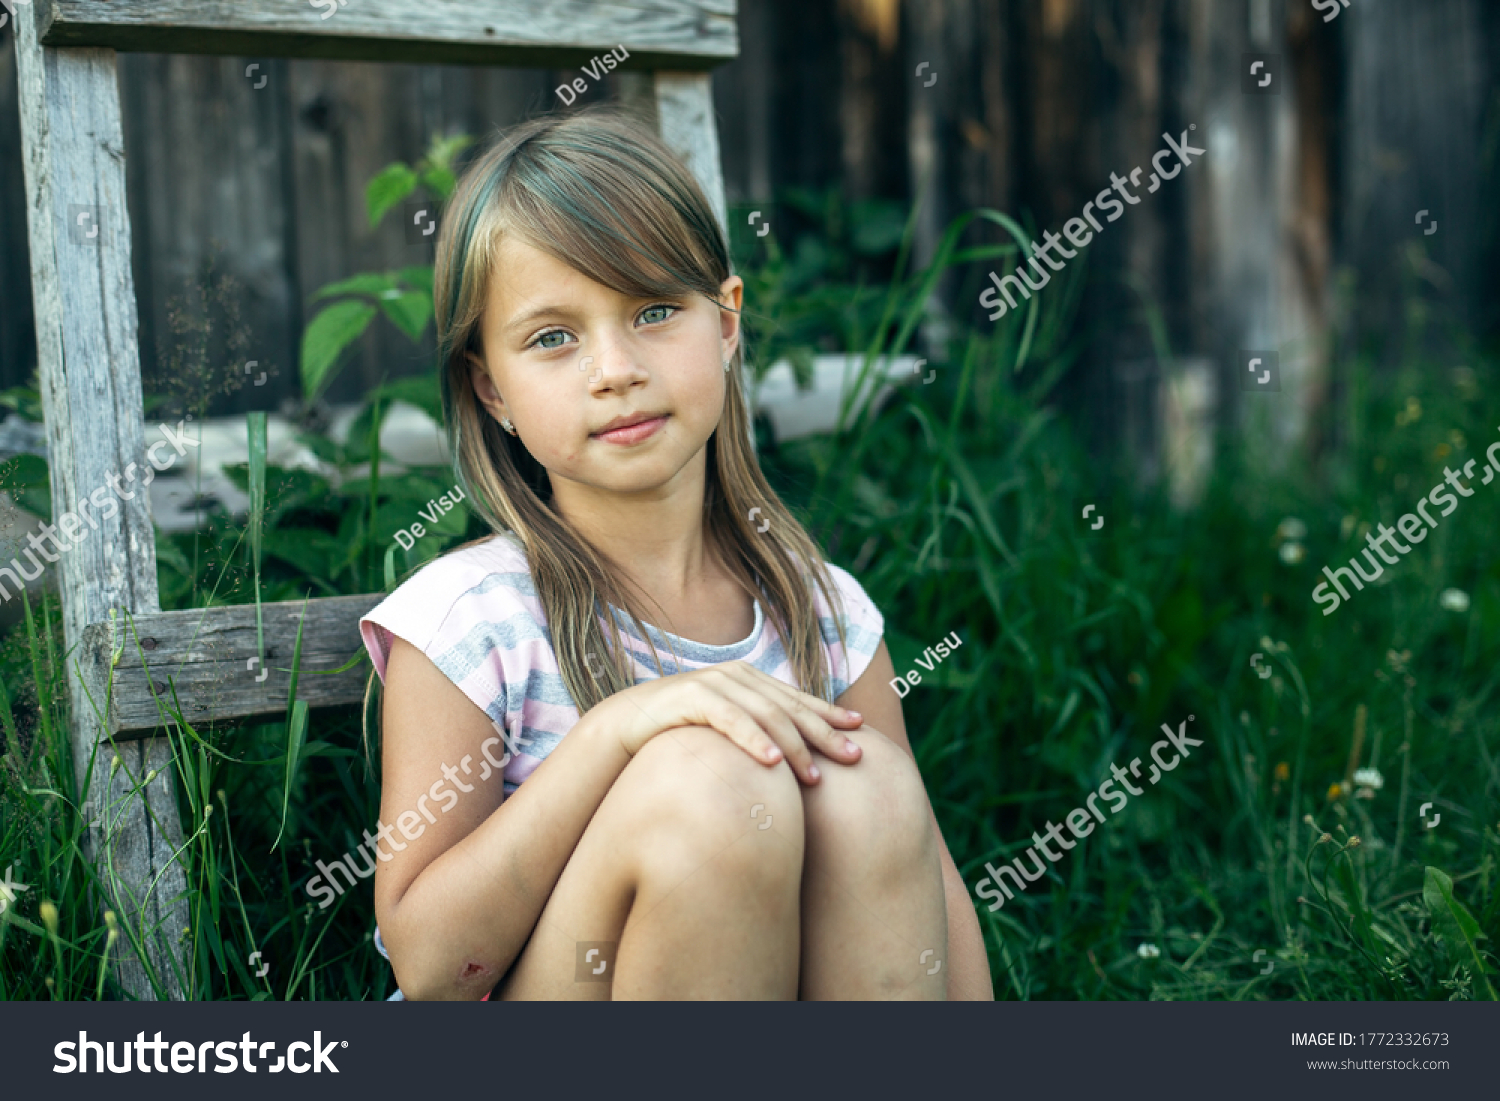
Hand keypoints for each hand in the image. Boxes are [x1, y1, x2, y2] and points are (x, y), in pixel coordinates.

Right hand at [597, 661, 863, 783]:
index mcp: (749, 681)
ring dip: (794, 746)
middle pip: (790, 707)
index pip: (798, 700)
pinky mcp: (691, 697)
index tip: (860, 730)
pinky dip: (753, 739)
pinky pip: (730, 719)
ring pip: (766, 715)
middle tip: (854, 757)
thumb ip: (755, 733)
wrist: (625, 723)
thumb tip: (792, 758)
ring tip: (816, 776)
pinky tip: (773, 761)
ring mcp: (715, 684)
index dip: (830, 714)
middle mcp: (737, 677)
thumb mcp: (725, 730)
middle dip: (826, 733)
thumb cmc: (680, 733)